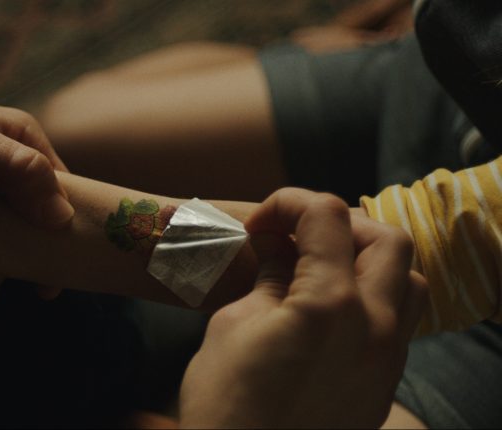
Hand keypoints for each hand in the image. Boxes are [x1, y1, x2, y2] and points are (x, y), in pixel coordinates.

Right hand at [179, 188, 426, 427]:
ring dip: (369, 259)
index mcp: (330, 305)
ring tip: (323, 268)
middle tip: (296, 238)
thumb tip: (280, 248)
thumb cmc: (224, 402)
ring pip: (408, 279)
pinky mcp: (386, 383)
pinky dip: (374, 296)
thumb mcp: (233, 325)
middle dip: (338, 223)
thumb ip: (269, 277)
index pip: (327, 215)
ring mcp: (389, 358)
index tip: (259, 225)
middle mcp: (376, 327)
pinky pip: (400, 320)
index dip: (287, 203)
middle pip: (387, 239)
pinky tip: (332, 308)